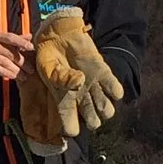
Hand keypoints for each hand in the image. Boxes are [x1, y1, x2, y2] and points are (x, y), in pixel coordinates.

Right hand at [0, 29, 33, 78]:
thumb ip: (14, 39)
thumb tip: (30, 36)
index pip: (11, 37)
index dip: (22, 42)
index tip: (31, 47)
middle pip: (10, 53)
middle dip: (22, 62)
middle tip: (31, 69)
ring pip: (4, 62)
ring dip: (16, 70)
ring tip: (24, 76)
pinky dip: (6, 73)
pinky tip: (13, 76)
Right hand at [32, 11, 125, 134]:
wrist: (59, 35)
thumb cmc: (49, 55)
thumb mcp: (47, 67)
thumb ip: (59, 78)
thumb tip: (79, 81)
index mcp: (64, 102)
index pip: (71, 128)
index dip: (72, 128)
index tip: (71, 121)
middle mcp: (81, 99)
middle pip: (94, 123)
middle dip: (93, 119)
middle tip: (86, 106)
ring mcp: (94, 87)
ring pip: (107, 110)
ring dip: (105, 106)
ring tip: (96, 93)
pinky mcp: (103, 73)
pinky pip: (115, 91)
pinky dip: (115, 91)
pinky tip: (109, 86)